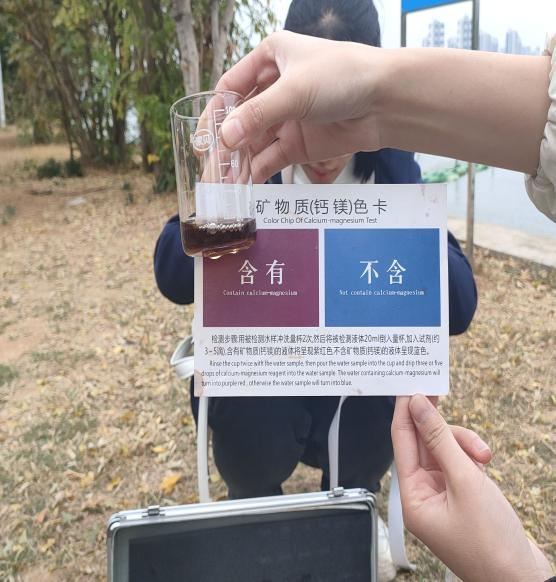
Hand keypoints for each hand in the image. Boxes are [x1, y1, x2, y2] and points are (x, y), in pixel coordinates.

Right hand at [216, 31, 386, 181]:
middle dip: (224, 147)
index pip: (230, 89)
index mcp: (270, 59)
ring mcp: (287, 118)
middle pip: (239, 122)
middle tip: (208, 171)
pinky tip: (242, 186)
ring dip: (238, 165)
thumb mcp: (294, 90)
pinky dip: (257, 173)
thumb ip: (257, 115)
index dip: (214, 114)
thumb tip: (224, 140)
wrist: (387, 102)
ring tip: (220, 186)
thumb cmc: (344, 77)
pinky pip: (271, 159)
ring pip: (253, 144)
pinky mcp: (299, 144)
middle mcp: (275, 89)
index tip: (201, 139)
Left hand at [392, 395, 552, 581]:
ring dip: (463, 445)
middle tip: (440, 393)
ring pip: (445, 450)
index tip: (409, 386)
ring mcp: (442, 495)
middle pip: (424, 443)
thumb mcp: (465, 481)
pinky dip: (471, 458)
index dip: (404, 411)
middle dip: (441, 427)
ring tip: (484, 455)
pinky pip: (459, 464)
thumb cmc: (492, 542)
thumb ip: (439, 439)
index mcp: (412, 496)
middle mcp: (422, 494)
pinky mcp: (461, 496)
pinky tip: (484, 463)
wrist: (523, 578)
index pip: (401, 441)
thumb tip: (417, 406)